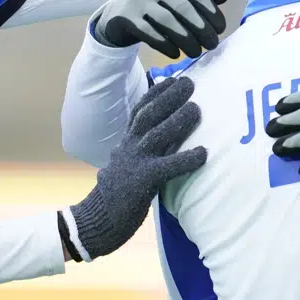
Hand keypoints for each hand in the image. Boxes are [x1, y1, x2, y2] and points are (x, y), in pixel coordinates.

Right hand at [66, 76, 206, 259]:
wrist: (96, 221)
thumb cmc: (118, 195)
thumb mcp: (130, 164)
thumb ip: (147, 149)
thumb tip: (172, 134)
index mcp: (127, 142)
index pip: (140, 109)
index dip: (157, 92)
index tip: (174, 78)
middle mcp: (129, 147)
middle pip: (148, 114)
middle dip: (169, 96)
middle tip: (189, 83)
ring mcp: (134, 163)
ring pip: (156, 134)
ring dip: (178, 120)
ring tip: (197, 109)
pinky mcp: (141, 182)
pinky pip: (167, 167)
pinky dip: (186, 159)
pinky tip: (203, 154)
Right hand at [93, 0, 229, 59]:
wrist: (118, 13)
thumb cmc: (156, 5)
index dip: (212, 13)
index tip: (221, 29)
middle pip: (184, 8)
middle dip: (202, 29)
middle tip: (212, 45)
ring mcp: (138, 0)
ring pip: (167, 21)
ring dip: (186, 39)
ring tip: (195, 52)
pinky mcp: (126, 17)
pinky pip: (149, 33)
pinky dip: (165, 45)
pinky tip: (175, 54)